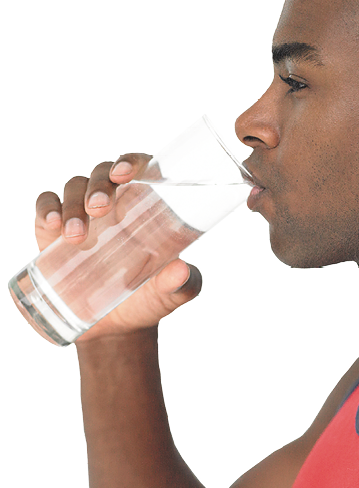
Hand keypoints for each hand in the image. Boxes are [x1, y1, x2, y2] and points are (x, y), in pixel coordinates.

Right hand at [34, 154, 202, 342]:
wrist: (117, 326)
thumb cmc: (152, 298)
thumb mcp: (173, 293)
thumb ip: (183, 284)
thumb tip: (180, 270)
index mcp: (149, 205)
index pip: (142, 167)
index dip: (132, 160)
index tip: (124, 173)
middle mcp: (117, 201)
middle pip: (104, 173)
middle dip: (99, 185)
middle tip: (98, 209)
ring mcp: (85, 213)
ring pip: (75, 187)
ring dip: (72, 203)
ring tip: (75, 236)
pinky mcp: (56, 229)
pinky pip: (47, 205)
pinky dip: (47, 208)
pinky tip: (51, 224)